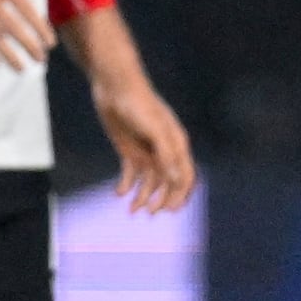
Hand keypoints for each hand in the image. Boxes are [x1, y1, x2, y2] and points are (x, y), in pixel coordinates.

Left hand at [94, 77, 199, 213]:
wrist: (115, 87)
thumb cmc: (139, 105)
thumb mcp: (154, 130)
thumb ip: (166, 154)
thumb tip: (175, 179)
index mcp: (177, 145)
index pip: (185, 176)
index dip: (180, 195)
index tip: (169, 210)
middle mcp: (164, 151)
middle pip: (168, 183)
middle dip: (161, 200)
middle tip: (149, 213)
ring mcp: (147, 151)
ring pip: (149, 182)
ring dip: (143, 197)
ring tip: (131, 210)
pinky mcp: (130, 150)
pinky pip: (131, 174)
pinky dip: (127, 185)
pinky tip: (119, 194)